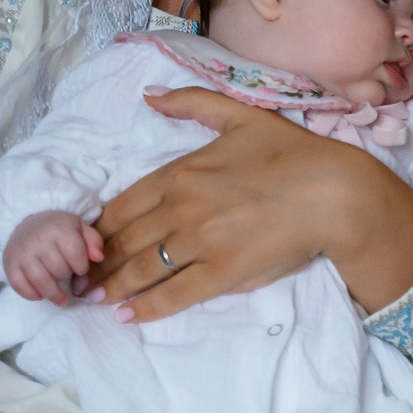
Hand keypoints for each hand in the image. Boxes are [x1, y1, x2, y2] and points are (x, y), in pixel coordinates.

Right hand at [3, 210, 102, 303]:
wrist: (29, 223)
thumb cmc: (58, 229)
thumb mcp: (80, 228)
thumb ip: (93, 241)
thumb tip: (99, 258)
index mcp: (58, 228)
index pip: (76, 255)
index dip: (82, 266)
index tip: (81, 268)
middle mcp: (38, 240)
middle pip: (59, 269)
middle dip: (67, 276)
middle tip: (67, 275)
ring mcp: (22, 252)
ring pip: (40, 281)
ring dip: (53, 294)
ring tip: (61, 300)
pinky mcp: (9, 263)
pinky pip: (19, 285)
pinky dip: (31, 295)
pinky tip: (40, 295)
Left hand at [86, 89, 412, 321]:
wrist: (334, 192)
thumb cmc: (292, 153)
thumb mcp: (241, 116)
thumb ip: (192, 104)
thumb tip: (149, 96)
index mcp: (180, 172)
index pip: (121, 207)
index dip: (97, 228)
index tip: (85, 241)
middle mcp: (181, 208)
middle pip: (124, 242)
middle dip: (97, 263)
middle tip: (79, 278)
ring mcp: (200, 244)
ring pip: (141, 270)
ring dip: (113, 287)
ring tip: (95, 298)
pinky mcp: (222, 274)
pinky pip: (173, 296)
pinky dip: (146, 309)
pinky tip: (128, 316)